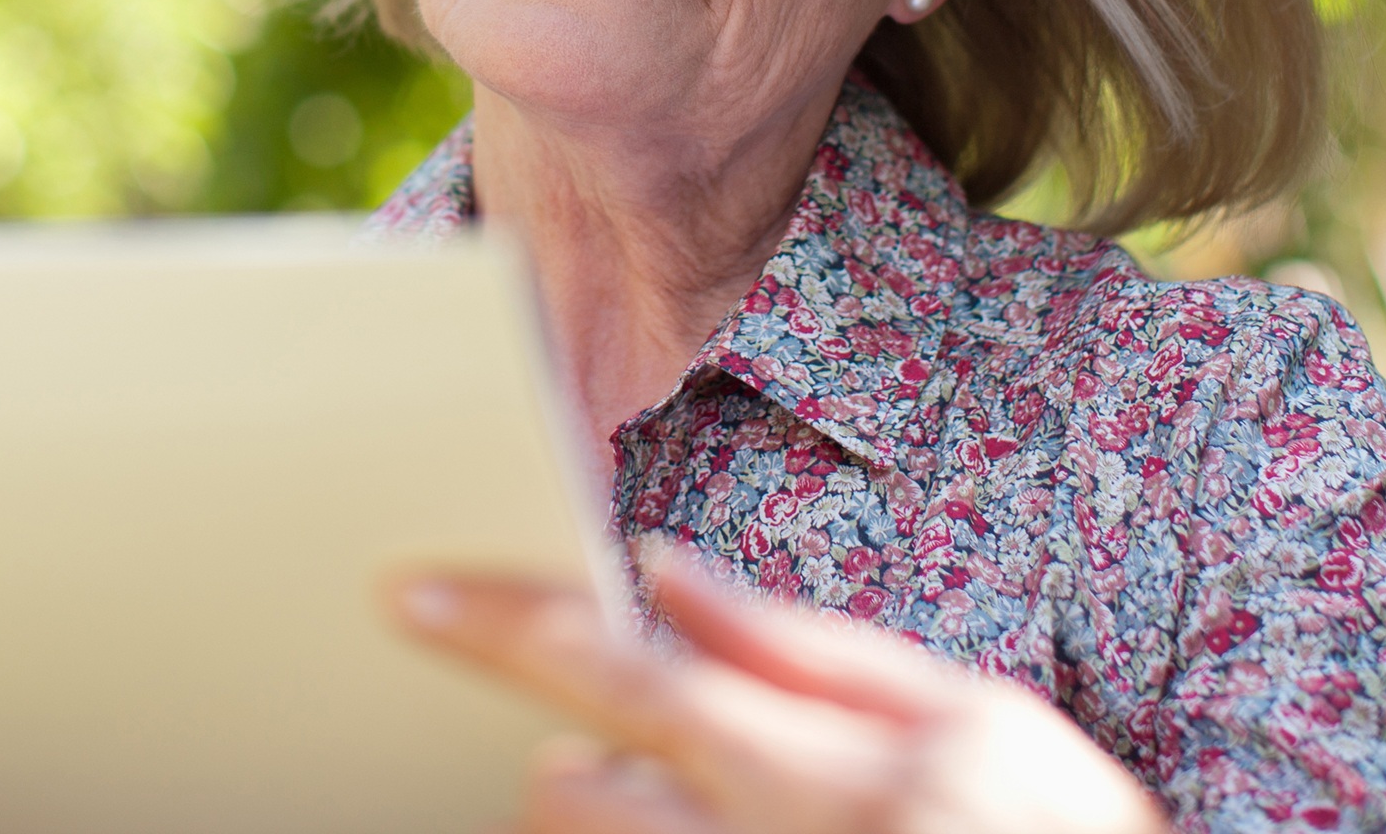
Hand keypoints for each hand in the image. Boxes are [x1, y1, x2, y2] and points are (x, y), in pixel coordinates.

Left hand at [390, 543, 1168, 833]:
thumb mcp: (974, 716)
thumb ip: (807, 650)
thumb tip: (668, 577)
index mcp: (820, 768)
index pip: (621, 678)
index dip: (506, 629)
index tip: (410, 593)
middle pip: (569, 795)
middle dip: (576, 764)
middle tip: (644, 759)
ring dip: (609, 825)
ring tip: (701, 813)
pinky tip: (692, 822)